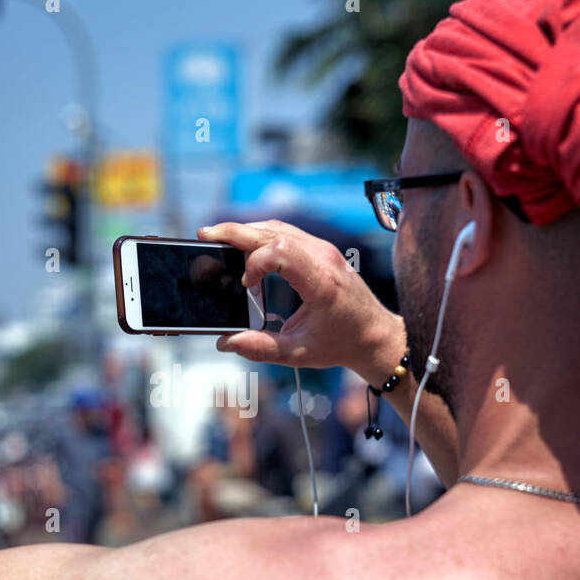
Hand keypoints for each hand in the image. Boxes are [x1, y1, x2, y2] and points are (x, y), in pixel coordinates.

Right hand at [198, 220, 400, 376]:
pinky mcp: (320, 250)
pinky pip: (286, 232)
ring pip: (278, 226)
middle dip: (235, 232)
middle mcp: (323, 257)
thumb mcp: (299, 353)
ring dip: (246, 230)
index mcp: (321, 281)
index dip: (254, 264)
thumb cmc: (341, 343)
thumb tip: (226, 342)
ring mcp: (323, 249)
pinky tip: (242, 244)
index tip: (245, 285)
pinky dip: (261, 235)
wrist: (374, 335)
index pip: (280, 251)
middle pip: (273, 231)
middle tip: (205, 235)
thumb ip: (261, 348)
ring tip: (217, 237)